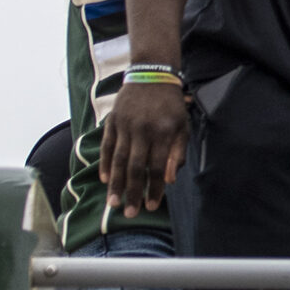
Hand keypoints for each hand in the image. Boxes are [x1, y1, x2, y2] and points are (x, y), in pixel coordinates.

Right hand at [97, 77, 188, 221]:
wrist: (152, 76)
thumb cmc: (171, 106)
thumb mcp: (183, 126)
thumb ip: (178, 153)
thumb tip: (170, 179)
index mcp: (164, 132)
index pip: (158, 166)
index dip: (155, 188)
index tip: (151, 206)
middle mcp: (143, 130)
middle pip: (136, 167)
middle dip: (133, 192)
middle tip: (130, 213)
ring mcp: (125, 126)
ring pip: (119, 160)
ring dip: (116, 184)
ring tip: (114, 204)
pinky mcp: (112, 121)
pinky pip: (107, 146)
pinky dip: (106, 164)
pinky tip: (106, 180)